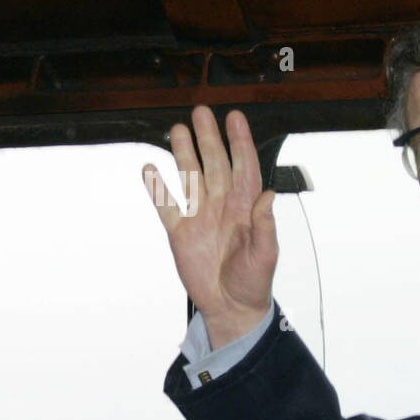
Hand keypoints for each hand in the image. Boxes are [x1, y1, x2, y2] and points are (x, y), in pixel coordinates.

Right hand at [145, 106, 277, 348]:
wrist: (231, 308)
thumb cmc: (254, 282)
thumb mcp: (266, 254)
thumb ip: (265, 224)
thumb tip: (269, 194)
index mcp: (245, 208)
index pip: (244, 167)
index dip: (240, 142)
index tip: (235, 118)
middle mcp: (222, 206)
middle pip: (215, 164)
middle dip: (209, 138)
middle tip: (201, 112)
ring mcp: (200, 217)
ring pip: (190, 177)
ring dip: (184, 154)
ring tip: (177, 129)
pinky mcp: (180, 233)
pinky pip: (166, 205)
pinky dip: (158, 188)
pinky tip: (149, 169)